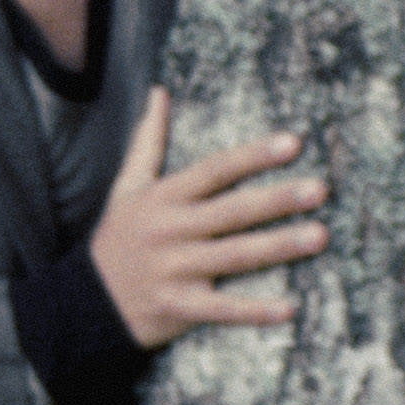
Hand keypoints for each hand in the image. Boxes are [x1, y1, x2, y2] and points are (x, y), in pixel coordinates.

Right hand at [92, 86, 328, 348]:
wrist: (84, 303)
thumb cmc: (117, 239)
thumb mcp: (125, 188)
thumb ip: (147, 142)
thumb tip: (159, 93)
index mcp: (162, 199)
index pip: (213, 171)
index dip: (252, 157)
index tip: (292, 143)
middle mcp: (169, 231)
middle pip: (231, 211)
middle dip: (276, 199)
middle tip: (320, 189)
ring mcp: (174, 271)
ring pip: (234, 256)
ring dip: (278, 246)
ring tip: (320, 235)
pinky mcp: (178, 307)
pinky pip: (222, 309)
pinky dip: (255, 311)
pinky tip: (290, 308)